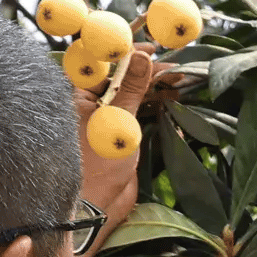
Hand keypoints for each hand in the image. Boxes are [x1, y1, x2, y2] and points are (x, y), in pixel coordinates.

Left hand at [73, 46, 158, 229]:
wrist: (96, 206)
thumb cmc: (96, 163)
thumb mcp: (117, 120)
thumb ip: (132, 88)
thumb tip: (141, 56)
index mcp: (79, 96)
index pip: (103, 64)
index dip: (127, 54)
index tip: (152, 50)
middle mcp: (91, 104)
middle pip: (122, 79)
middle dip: (147, 73)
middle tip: (173, 70)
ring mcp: (108, 120)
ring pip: (133, 96)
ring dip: (155, 89)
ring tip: (177, 84)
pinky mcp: (121, 135)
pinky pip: (140, 114)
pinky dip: (156, 107)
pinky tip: (172, 101)